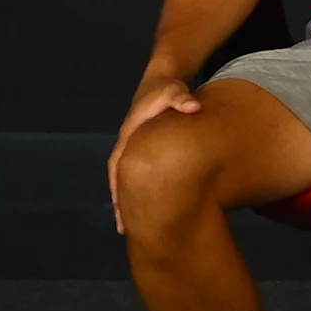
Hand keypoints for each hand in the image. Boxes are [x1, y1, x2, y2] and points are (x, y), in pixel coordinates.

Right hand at [108, 72, 202, 232]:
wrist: (163, 80)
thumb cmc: (167, 88)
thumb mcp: (173, 89)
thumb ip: (180, 98)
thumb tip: (192, 107)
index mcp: (129, 135)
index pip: (119, 167)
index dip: (118, 190)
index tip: (122, 213)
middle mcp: (128, 144)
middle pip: (119, 178)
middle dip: (121, 203)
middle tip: (125, 229)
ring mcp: (135, 148)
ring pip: (127, 178)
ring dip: (128, 200)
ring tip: (133, 227)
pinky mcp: (144, 149)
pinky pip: (139, 173)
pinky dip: (139, 190)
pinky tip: (150, 207)